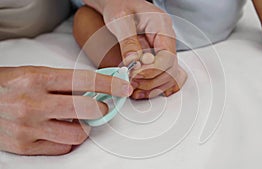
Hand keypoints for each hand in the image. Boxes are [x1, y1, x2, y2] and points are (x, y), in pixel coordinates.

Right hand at [0, 66, 131, 154]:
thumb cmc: (8, 85)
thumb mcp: (36, 73)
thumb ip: (65, 82)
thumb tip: (97, 88)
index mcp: (37, 79)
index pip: (84, 80)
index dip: (109, 83)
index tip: (123, 87)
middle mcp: (33, 103)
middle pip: (87, 109)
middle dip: (101, 107)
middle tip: (99, 105)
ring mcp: (29, 127)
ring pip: (79, 133)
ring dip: (85, 126)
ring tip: (76, 118)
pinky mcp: (25, 146)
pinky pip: (63, 147)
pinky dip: (69, 138)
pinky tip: (60, 129)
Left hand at [84, 0, 186, 98]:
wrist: (118, 5)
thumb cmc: (121, 6)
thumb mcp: (120, 19)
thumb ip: (128, 41)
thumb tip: (133, 62)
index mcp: (162, 27)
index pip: (168, 56)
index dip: (153, 70)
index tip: (135, 74)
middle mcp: (166, 40)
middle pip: (170, 69)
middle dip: (152, 80)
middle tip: (132, 82)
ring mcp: (162, 49)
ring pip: (167, 76)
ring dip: (152, 86)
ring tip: (133, 87)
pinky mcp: (155, 57)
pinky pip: (160, 76)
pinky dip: (151, 85)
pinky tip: (139, 88)